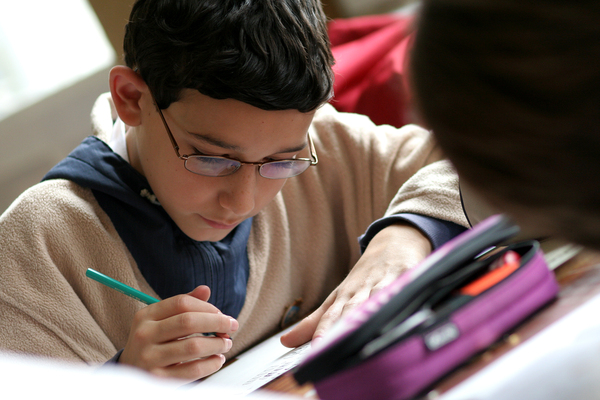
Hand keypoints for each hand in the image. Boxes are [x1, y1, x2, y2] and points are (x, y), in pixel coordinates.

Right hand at [119, 285, 237, 381]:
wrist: (131, 372)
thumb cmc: (153, 343)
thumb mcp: (161, 321)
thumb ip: (183, 306)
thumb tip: (205, 289)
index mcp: (146, 316)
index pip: (182, 303)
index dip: (207, 307)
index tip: (222, 314)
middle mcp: (144, 335)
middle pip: (189, 322)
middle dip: (217, 322)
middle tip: (232, 326)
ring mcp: (149, 358)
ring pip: (193, 346)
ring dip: (217, 344)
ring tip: (226, 344)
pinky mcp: (158, 379)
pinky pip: (193, 370)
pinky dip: (211, 364)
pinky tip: (217, 360)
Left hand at [280, 222, 431, 347]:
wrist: (396, 242)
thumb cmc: (366, 276)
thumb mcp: (339, 296)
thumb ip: (314, 321)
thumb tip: (285, 342)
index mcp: (345, 297)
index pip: (331, 318)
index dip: (324, 334)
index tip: (315, 351)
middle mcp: (362, 291)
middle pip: (351, 311)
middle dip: (342, 330)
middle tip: (330, 347)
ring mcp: (385, 284)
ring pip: (375, 302)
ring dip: (368, 317)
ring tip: (360, 335)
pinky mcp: (408, 278)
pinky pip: (404, 291)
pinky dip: (400, 300)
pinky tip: (401, 312)